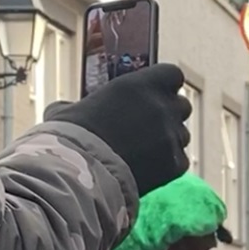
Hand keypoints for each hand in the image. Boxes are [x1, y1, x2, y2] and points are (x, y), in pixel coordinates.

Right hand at [46, 63, 192, 194]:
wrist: (81, 174)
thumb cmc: (70, 138)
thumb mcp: (66, 111)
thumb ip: (78, 105)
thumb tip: (67, 109)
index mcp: (140, 85)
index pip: (173, 74)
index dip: (166, 84)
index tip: (156, 92)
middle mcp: (162, 107)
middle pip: (182, 105)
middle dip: (170, 113)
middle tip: (151, 125)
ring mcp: (171, 136)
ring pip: (182, 134)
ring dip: (169, 140)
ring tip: (145, 151)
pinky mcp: (175, 164)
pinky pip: (180, 160)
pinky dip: (168, 164)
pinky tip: (148, 169)